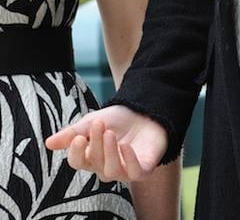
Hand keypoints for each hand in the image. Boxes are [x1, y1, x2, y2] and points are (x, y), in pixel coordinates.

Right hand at [45, 106, 167, 181]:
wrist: (145, 111)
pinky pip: (134, 173)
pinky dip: (129, 161)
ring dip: (109, 152)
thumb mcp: (92, 121)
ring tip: (110, 133)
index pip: (77, 162)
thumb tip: (48, 143)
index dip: (76, 153)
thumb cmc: (117, 120)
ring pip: (111, 171)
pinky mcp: (143, 169)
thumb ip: (73, 132)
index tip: (78, 138)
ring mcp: (124, 170)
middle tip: (99, 124)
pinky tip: (125, 146)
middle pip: (94, 163)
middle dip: (96, 143)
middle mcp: (105, 167)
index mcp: (91, 157)